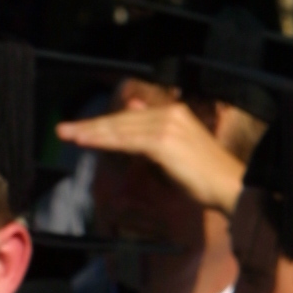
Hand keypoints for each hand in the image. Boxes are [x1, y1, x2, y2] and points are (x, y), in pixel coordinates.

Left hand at [56, 101, 245, 216]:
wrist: (228, 184)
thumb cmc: (204, 175)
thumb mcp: (175, 150)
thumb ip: (154, 131)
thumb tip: (136, 108)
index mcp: (173, 113)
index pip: (130, 117)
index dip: (105, 123)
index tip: (81, 128)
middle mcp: (170, 114)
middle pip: (122, 120)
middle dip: (91, 125)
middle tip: (63, 129)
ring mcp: (167, 126)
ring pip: (121, 129)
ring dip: (92, 132)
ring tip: (67, 135)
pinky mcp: (163, 142)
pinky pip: (127, 141)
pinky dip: (105, 141)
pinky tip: (87, 142)